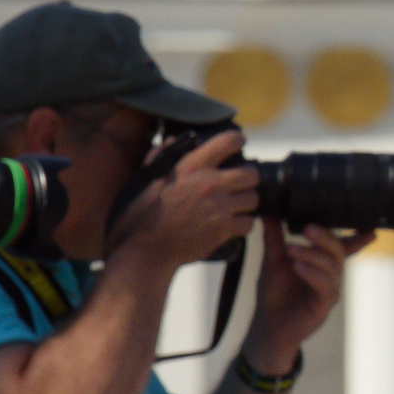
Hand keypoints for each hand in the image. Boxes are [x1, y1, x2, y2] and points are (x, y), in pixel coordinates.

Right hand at [112, 129, 258, 269]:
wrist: (145, 251)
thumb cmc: (141, 216)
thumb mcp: (146, 180)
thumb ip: (161, 157)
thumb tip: (172, 141)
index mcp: (190, 167)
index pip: (228, 141)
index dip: (237, 141)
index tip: (237, 145)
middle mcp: (209, 183)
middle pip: (251, 174)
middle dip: (247, 179)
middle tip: (238, 185)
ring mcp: (219, 207)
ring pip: (253, 199)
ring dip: (245, 204)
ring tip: (233, 207)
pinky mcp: (223, 229)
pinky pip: (248, 223)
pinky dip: (242, 225)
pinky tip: (231, 225)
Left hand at [244, 223, 366, 372]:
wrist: (267, 325)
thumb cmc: (274, 293)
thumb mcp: (273, 261)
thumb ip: (274, 238)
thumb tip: (269, 212)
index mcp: (323, 262)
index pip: (344, 246)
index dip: (358, 237)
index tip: (370, 227)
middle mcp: (331, 274)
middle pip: (338, 250)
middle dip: (325, 238)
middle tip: (308, 229)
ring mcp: (330, 290)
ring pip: (332, 266)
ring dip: (312, 255)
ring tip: (291, 250)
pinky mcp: (324, 304)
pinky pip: (325, 285)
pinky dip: (311, 274)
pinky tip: (297, 268)